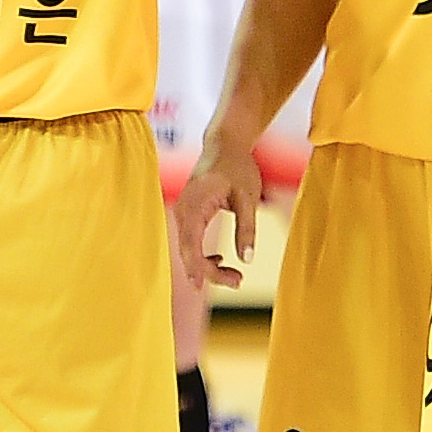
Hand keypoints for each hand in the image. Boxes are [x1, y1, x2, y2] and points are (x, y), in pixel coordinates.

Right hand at [173, 128, 265, 291]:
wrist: (226, 144)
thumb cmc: (237, 167)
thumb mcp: (248, 198)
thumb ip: (247, 228)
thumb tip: (247, 259)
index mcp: (195, 205)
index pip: (191, 244)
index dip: (196, 268)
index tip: (202, 287)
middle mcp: (183, 210)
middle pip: (188, 250)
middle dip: (208, 271)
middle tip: (238, 282)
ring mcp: (184, 211)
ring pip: (188, 248)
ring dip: (207, 265)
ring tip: (235, 276)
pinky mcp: (189, 213)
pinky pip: (190, 240)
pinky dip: (202, 254)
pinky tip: (220, 260)